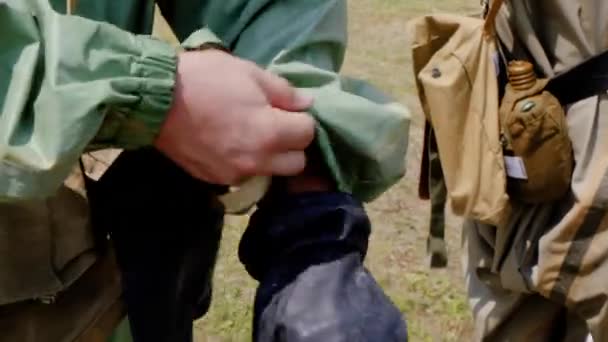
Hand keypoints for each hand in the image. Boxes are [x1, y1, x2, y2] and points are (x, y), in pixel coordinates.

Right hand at [154, 49, 314, 184]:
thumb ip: (284, 92)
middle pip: (297, 163)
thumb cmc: (205, 79)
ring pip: (271, 173)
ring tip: (250, 135)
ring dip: (270, 158)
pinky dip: (245, 164)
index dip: (302, 119)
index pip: (308, 134)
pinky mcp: (215, 181)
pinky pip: (243, 177)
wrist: (154, 100)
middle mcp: (257, 162)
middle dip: (292, 145)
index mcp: (270, 133)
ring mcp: (235, 175)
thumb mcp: (249, 73)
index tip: (287, 109)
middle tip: (276, 125)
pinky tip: (229, 144)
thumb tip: (307, 104)